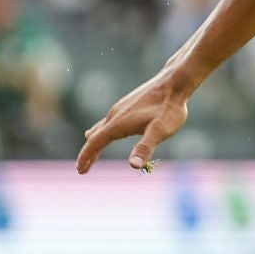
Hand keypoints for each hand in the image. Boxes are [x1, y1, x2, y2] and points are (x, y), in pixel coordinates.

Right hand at [77, 70, 191, 172]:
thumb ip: (145, 148)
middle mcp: (115, 115)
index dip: (86, 157)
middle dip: (89, 154)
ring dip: (95, 143)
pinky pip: (110, 121)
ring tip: (92, 153)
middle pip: (96, 137)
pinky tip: (108, 131)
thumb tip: (133, 165)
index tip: (80, 170)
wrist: (174, 82)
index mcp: (119, 124)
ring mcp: (120, 108)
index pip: (95, 143)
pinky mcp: (128, 105)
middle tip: (82, 169)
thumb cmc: (169, 109)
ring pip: (102, 128)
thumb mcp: (160, 131)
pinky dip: (105, 132)